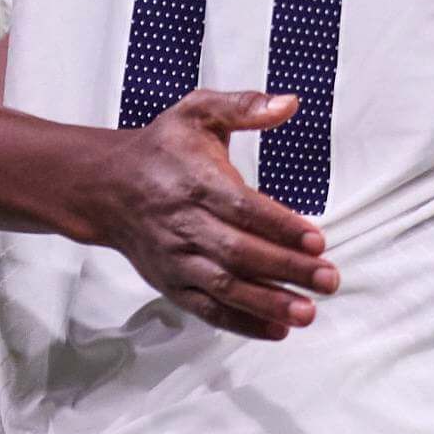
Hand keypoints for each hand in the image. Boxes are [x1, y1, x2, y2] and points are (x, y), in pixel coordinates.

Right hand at [75, 90, 338, 339]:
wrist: (106, 186)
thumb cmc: (161, 148)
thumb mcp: (197, 112)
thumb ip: (244, 106)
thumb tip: (290, 102)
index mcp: (194, 180)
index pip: (242, 207)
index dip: (280, 226)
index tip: (317, 239)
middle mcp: (183, 223)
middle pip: (238, 252)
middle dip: (286, 269)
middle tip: (328, 279)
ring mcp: (175, 258)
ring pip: (224, 287)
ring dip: (267, 302)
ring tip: (308, 312)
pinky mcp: (170, 283)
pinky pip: (206, 309)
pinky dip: (241, 323)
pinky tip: (278, 330)